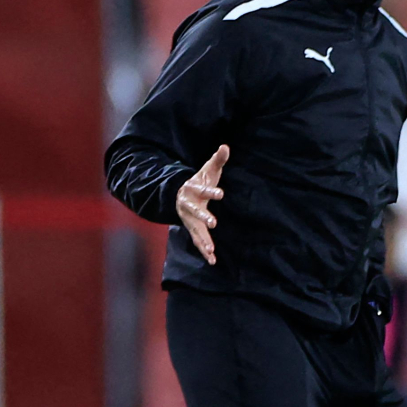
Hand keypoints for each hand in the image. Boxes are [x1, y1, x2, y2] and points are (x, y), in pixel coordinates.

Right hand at [176, 144, 228, 264]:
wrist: (181, 194)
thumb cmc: (199, 181)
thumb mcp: (208, 169)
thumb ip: (217, 159)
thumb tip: (225, 146)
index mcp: (192, 189)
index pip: (202, 190)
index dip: (211, 191)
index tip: (221, 193)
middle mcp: (188, 206)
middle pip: (195, 212)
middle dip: (203, 217)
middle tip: (213, 222)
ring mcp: (188, 219)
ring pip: (195, 230)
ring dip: (202, 240)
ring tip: (211, 250)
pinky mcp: (192, 229)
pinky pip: (197, 241)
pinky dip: (204, 250)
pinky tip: (212, 260)